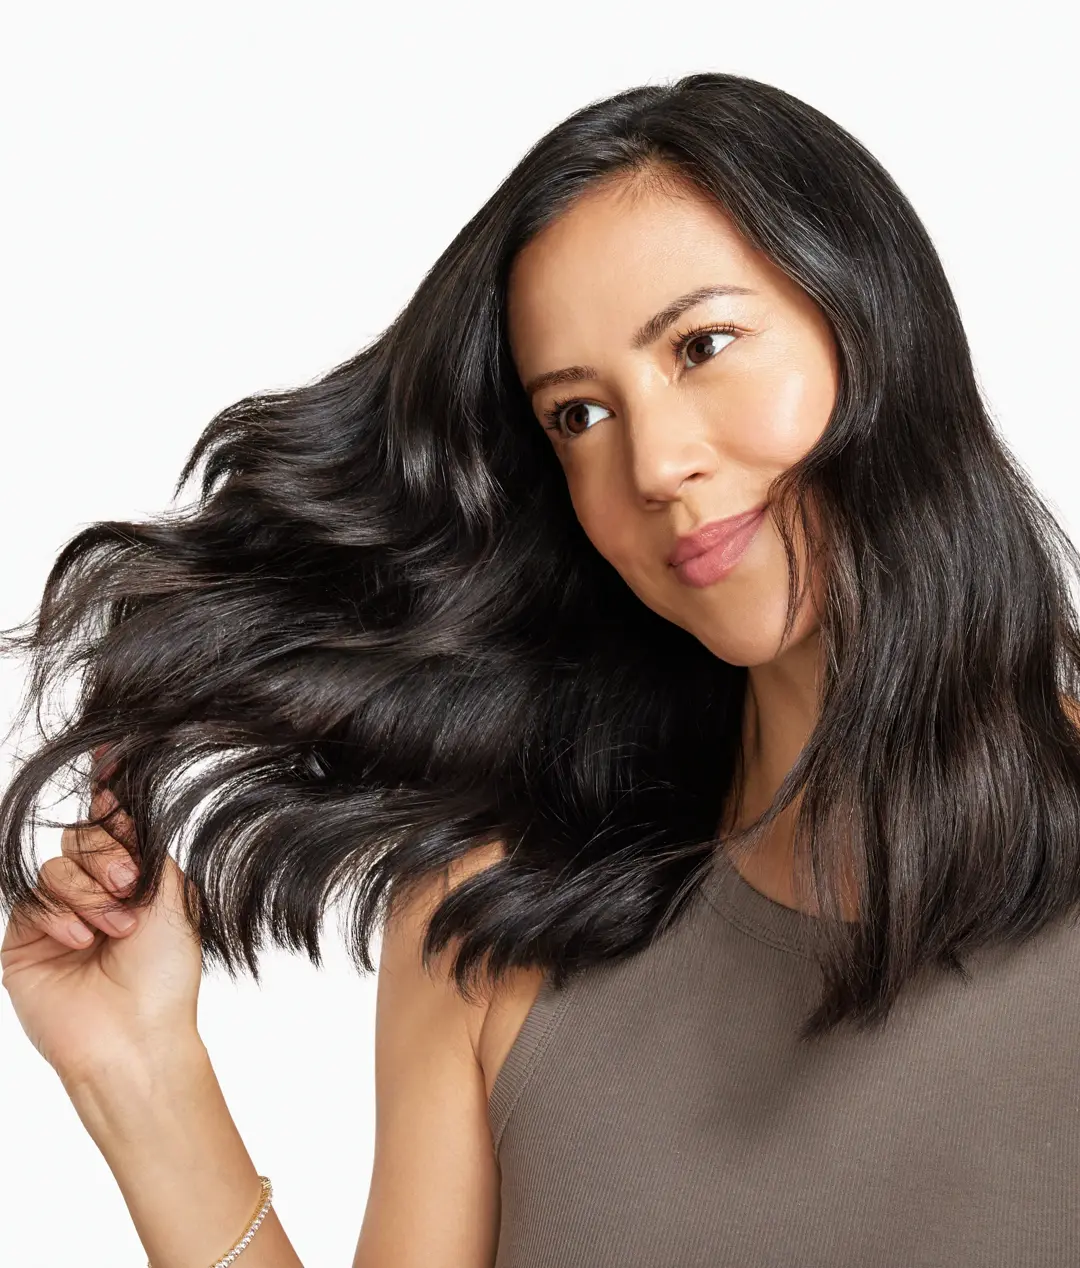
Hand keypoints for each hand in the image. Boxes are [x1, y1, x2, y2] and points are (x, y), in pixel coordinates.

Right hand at [1, 765, 203, 1091]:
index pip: (115, 824)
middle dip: (107, 853)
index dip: (110, 789)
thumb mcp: (174, 899)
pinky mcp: (25, 938)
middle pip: (84, 835)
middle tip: (128, 885)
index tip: (110, 752)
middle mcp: (96, 890)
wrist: (134, 1036)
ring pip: (57, 863)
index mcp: (136, 877)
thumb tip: (130, 800)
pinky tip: (82, 941)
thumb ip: (149, 847)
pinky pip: (31, 898)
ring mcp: (58, 913)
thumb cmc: (164, 975)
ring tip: (114, 927)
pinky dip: (60, 913)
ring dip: (88, 891)